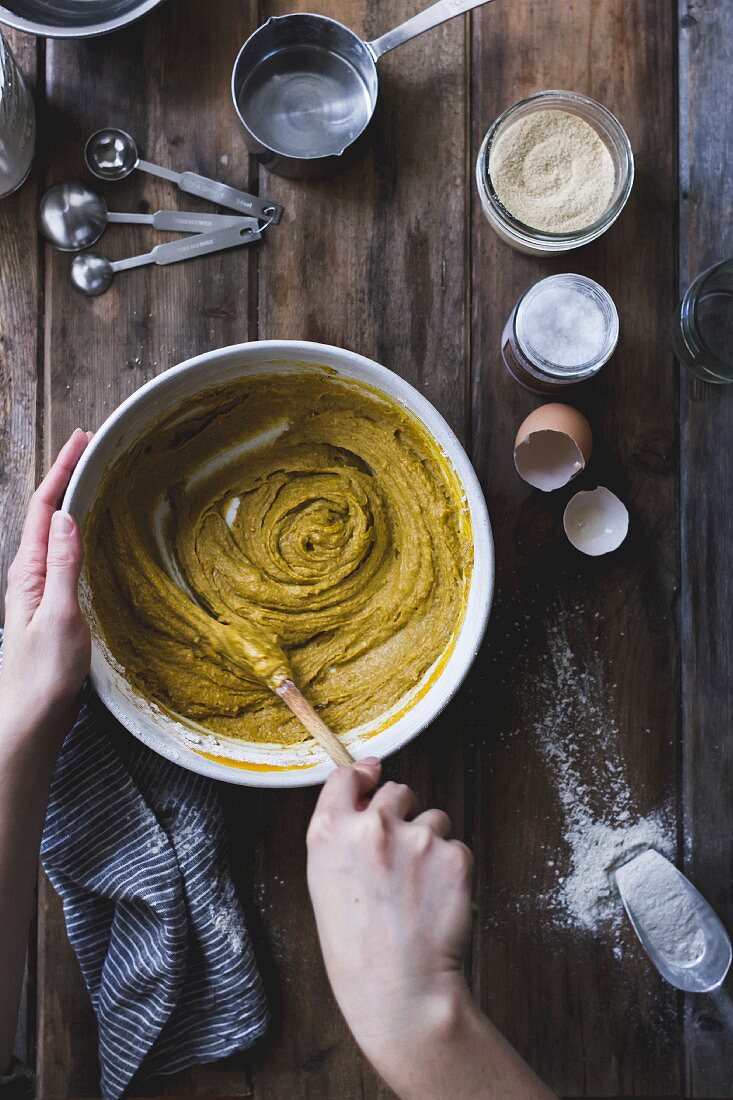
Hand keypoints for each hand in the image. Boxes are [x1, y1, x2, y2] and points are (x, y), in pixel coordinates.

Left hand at [0, 429, 91, 750]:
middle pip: (48, 512)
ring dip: (73, 500)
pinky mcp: (53, 603)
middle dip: (66, 475)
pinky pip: (65, 554)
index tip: (82, 440)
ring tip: (93, 477)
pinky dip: (79, 530)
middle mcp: (31, 574)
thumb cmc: (44, 672)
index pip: (46, 507)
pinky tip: (93, 533)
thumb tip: (69, 516)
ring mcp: (40, 588)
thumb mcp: (60, 616)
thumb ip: (64, 566)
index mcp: (29, 570)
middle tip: (91, 447)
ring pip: (56, 531)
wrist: (31, 715)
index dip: (62, 470)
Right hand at [307, 763, 556, 1099]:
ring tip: (417, 890)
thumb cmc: (358, 948)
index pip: (347, 777)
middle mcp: (371, 828)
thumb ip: (341, 835)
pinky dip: (451, 869)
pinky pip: (457, 847)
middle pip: (396, 791)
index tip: (373, 776)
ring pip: (433, 818)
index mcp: (329, 833)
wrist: (400, 992)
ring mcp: (415, 839)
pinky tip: (436, 901)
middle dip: (401, 815)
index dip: (363, 776)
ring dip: (430, 843)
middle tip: (399, 860)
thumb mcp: (325, 884)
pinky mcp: (453, 856)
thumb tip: (367, 788)